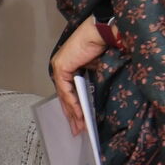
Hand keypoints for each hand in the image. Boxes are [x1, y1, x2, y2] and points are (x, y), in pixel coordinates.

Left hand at [50, 21, 109, 136]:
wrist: (103, 32)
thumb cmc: (105, 46)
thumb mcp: (99, 70)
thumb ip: (94, 83)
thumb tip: (96, 100)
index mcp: (70, 68)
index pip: (70, 93)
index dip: (75, 109)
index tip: (81, 123)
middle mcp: (61, 68)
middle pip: (65, 97)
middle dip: (73, 116)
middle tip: (78, 131)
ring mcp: (59, 68)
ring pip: (65, 97)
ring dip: (73, 113)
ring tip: (80, 127)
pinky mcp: (61, 68)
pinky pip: (66, 91)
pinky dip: (72, 104)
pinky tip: (79, 115)